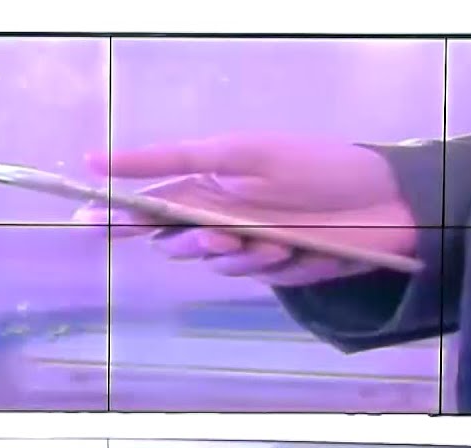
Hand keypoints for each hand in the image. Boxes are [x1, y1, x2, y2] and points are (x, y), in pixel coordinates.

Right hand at [72, 134, 418, 286]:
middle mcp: (220, 215)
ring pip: (211, 262)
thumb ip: (173, 157)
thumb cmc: (315, 165)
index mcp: (208, 182)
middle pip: (174, 239)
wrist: (385, 201)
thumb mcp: (241, 150)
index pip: (149, 204)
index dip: (116, 215)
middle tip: (217, 233)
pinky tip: (293, 250)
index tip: (85, 222)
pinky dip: (266, 263)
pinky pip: (248, 273)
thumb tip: (100, 160)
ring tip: (274, 238)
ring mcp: (246, 246)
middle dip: (191, 239)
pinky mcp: (273, 270)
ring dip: (236, 251)